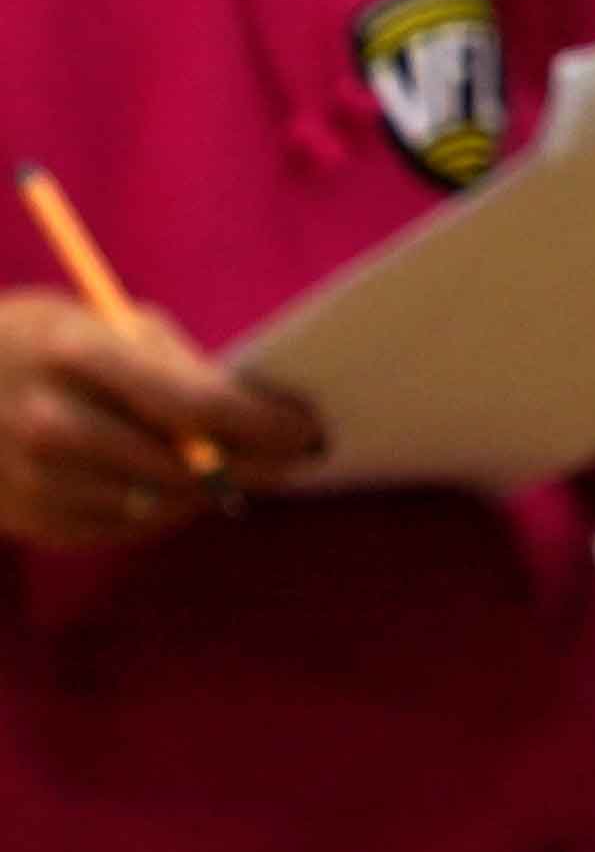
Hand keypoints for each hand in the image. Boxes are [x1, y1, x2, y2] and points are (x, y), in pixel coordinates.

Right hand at [0, 290, 320, 549]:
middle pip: (183, 465)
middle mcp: (48, 423)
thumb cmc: (36, 342)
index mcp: (75, 355)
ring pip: (157, 504)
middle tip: (300, 457)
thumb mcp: (99, 322)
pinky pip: (119, 529)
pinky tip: (187, 492)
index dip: (264, 424)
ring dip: (212, 491)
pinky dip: (163, 512)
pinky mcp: (25, 519)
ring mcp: (31, 479)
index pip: (194, 406)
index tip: (310, 429)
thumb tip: (253, 407)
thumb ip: (172, 363)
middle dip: (253, 464)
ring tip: (252, 470)